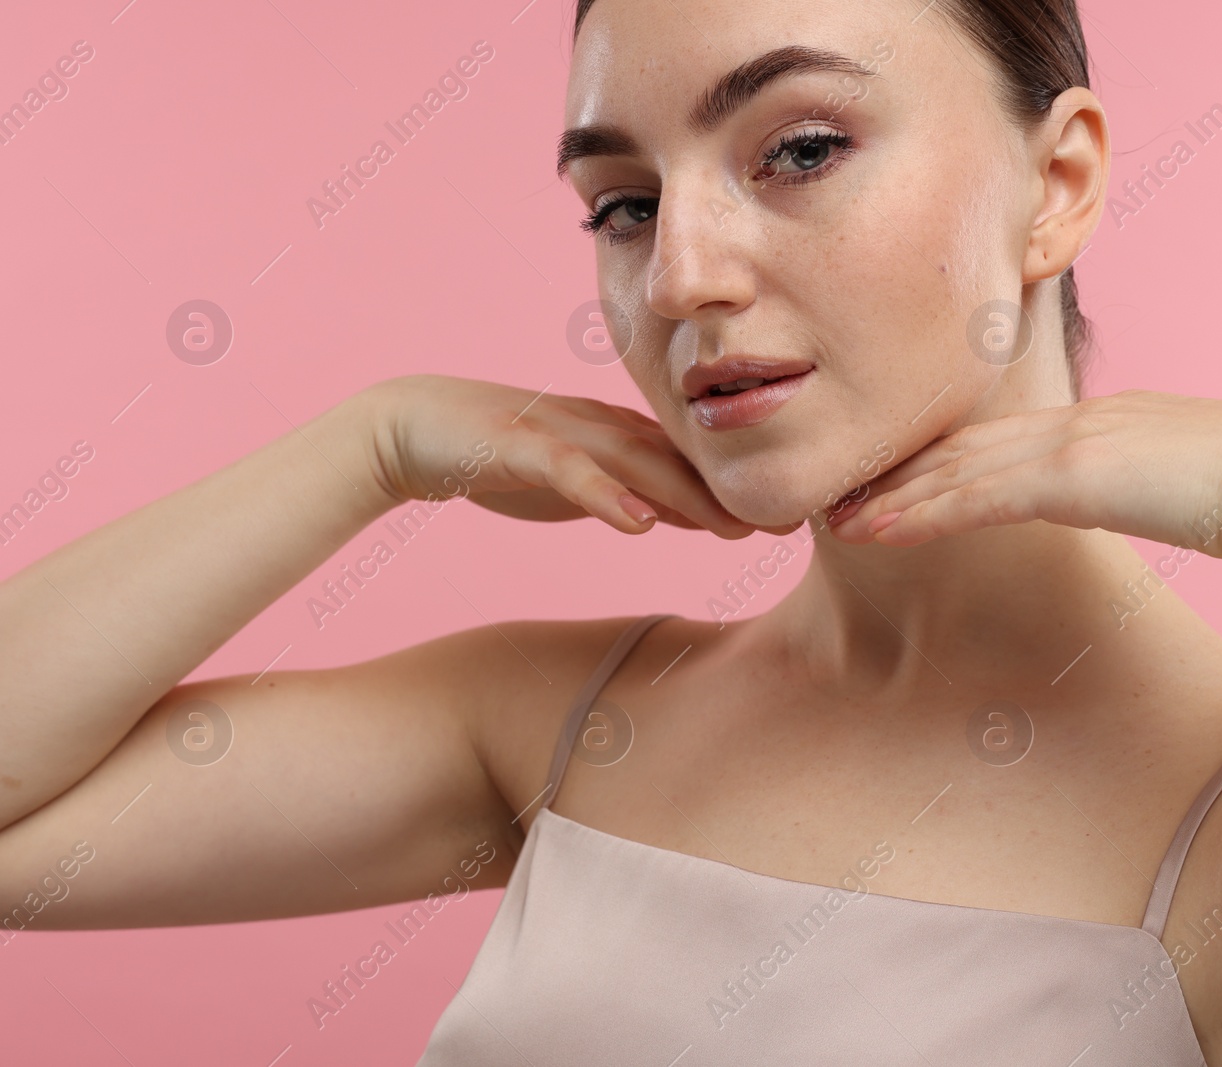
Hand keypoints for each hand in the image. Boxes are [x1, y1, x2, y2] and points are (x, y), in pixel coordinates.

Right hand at [358, 374, 790, 537]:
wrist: (414, 428)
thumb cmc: (501, 457)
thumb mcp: (575, 482)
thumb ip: (627, 493)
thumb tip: (682, 515)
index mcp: (616, 434)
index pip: (690, 461)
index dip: (742, 488)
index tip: (797, 517)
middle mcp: (598, 426)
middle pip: (677, 459)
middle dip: (733, 493)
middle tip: (789, 525)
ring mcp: (560, 432)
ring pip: (634, 462)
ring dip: (686, 494)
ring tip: (733, 528)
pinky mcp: (517, 447)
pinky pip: (567, 471)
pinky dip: (603, 495)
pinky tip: (636, 523)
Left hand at [826, 390, 1221, 562]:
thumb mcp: (1200, 486)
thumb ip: (1160, 486)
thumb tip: (1151, 501)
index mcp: (1109, 423)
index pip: (1007, 442)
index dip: (946, 462)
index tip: (902, 482)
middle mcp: (1079, 422)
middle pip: (967, 446)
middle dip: (901, 472)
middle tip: (844, 494)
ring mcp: (1072, 444)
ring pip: (957, 469)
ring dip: (893, 496)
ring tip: (837, 517)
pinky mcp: (1071, 476)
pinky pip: (975, 498)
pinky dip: (920, 514)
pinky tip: (877, 530)